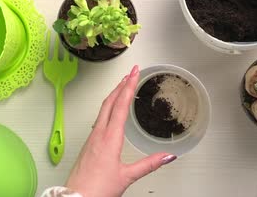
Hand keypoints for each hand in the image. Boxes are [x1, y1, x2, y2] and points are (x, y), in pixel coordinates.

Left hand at [66, 65, 176, 196]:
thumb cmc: (97, 190)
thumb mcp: (127, 176)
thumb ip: (149, 164)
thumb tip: (168, 156)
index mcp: (109, 138)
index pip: (121, 105)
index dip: (129, 86)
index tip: (134, 73)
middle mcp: (98, 134)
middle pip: (110, 102)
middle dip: (121, 85)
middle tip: (130, 72)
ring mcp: (91, 139)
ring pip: (103, 109)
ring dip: (114, 95)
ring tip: (122, 86)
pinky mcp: (88, 145)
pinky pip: (99, 119)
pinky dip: (108, 108)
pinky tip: (111, 111)